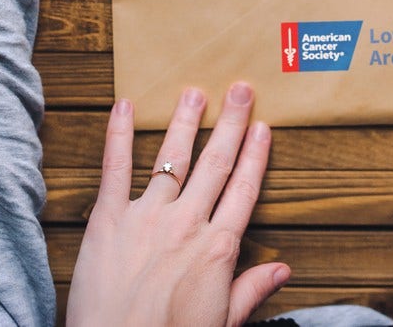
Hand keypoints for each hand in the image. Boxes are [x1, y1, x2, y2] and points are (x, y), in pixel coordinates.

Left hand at [66, 85, 288, 326]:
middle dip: (231, 123)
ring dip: (186, 122)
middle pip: (216, 163)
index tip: (264, 127)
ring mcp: (147, 218)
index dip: (256, 155)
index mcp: (217, 248)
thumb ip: (250, 290)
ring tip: (194, 93)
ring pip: (173, 158)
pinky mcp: (108, 220)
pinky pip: (115, 169)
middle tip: (241, 89)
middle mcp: (187, 224)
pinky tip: (125, 106)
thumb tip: (284, 269)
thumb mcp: (220, 323)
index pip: (244, 189)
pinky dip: (118, 135)